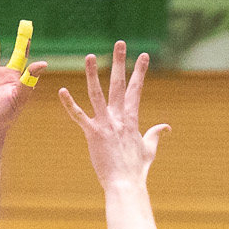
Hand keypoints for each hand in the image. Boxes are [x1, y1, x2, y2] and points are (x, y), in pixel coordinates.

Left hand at [59, 41, 169, 190]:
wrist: (126, 185)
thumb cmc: (137, 170)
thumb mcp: (149, 150)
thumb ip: (156, 135)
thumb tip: (166, 127)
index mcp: (131, 120)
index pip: (136, 90)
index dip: (140, 72)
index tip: (143, 55)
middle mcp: (119, 118)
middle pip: (119, 85)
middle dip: (120, 63)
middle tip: (120, 43)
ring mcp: (105, 125)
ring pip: (97, 95)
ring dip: (93, 75)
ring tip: (90, 56)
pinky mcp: (92, 134)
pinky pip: (79, 116)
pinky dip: (70, 104)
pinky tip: (62, 91)